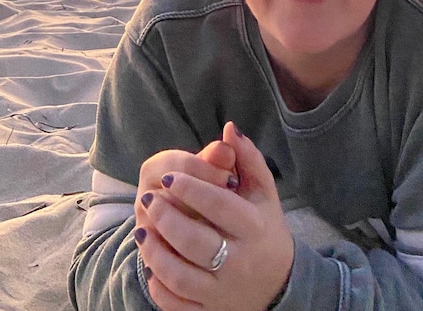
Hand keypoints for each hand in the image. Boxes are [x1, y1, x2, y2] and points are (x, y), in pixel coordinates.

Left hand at [137, 122, 293, 310]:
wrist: (280, 285)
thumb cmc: (265, 230)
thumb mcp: (264, 194)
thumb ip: (248, 160)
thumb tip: (230, 128)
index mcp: (255, 228)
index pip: (218, 204)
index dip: (190, 187)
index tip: (169, 176)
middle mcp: (240, 262)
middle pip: (194, 240)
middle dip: (165, 217)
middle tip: (148, 199)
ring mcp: (223, 291)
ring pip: (179, 275)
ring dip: (154, 251)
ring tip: (141, 230)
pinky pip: (176, 304)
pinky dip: (158, 285)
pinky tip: (151, 263)